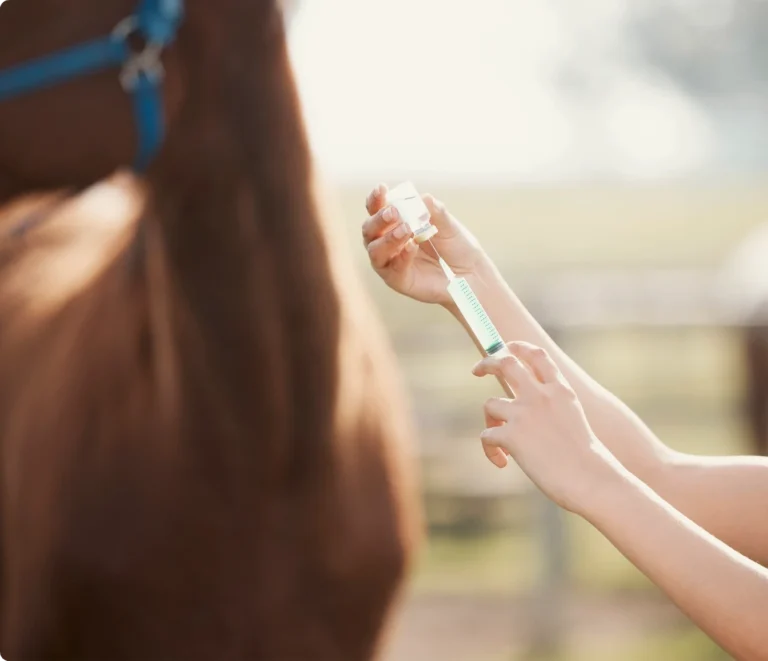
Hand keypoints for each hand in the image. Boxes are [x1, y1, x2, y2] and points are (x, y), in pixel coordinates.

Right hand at [361, 184, 487, 305]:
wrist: (471, 273)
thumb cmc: (456, 246)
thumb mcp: (449, 226)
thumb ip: (436, 213)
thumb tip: (425, 198)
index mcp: (395, 223)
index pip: (377, 209)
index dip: (376, 199)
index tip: (382, 188)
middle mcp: (387, 242)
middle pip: (370, 229)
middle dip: (379, 218)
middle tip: (393, 212)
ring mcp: (390, 262)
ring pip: (375, 250)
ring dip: (388, 238)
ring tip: (406, 230)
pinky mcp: (397, 280)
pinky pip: (392, 269)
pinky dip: (401, 256)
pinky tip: (412, 246)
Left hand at [472, 341, 622, 513]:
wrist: (591, 480)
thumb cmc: (587, 460)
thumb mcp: (573, 421)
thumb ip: (553, 407)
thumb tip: (525, 408)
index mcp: (561, 391)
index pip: (537, 355)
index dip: (517, 347)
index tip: (506, 349)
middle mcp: (541, 396)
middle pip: (504, 362)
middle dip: (487, 362)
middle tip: (477, 370)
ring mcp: (525, 414)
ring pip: (489, 403)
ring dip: (490, 421)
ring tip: (502, 443)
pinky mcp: (512, 436)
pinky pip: (487, 435)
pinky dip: (490, 450)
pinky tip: (503, 462)